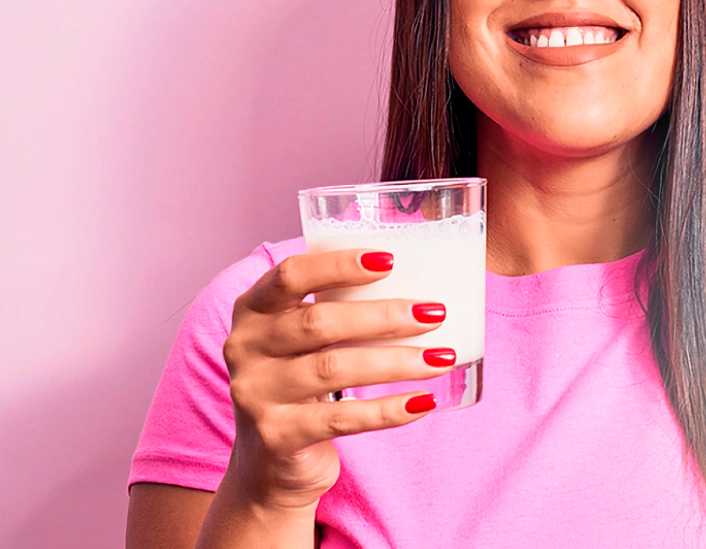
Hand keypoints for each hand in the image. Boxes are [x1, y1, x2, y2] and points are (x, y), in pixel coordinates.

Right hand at [221, 250, 455, 511]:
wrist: (270, 464)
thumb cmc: (302, 378)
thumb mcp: (303, 338)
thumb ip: (335, 306)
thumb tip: (416, 278)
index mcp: (252, 308)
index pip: (291, 274)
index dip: (339, 265)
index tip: (390, 260)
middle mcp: (244, 347)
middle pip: (320, 322)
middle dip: (384, 316)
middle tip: (435, 313)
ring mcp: (256, 394)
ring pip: (335, 368)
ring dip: (396, 361)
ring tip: (442, 357)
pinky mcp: (276, 436)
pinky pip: (342, 418)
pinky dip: (388, 409)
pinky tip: (423, 401)